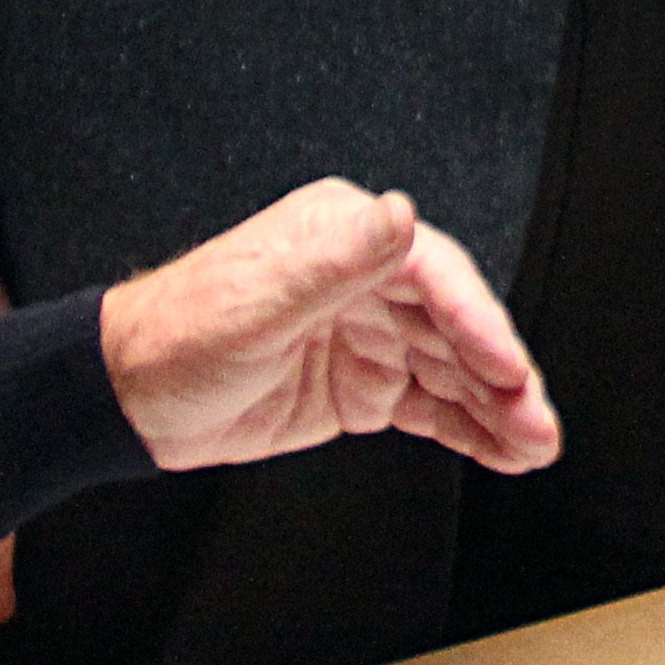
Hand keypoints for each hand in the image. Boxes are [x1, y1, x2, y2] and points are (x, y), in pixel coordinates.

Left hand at [101, 179, 560, 478]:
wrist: (126, 399)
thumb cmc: (176, 336)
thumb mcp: (257, 299)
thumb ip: (336, 262)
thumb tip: (398, 215)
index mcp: (346, 238)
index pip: (434, 275)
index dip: (478, 322)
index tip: (507, 366)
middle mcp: (367, 280)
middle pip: (456, 327)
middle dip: (502, 377)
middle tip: (537, 420)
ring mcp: (369, 335)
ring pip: (453, 371)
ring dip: (498, 409)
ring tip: (537, 445)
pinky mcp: (363, 386)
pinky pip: (430, 406)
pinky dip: (468, 430)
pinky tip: (503, 449)